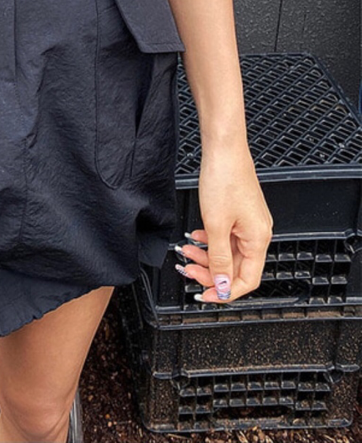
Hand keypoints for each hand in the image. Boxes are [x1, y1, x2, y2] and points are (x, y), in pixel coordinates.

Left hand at [175, 141, 272, 302]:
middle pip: (236, 267)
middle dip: (210, 271)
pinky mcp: (239, 212)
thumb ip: (218, 259)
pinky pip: (226, 236)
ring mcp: (249, 222)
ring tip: (185, 251)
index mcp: (258, 239)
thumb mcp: (216, 225)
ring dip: (206, 255)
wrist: (223, 148)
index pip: (247, 280)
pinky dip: (210, 241)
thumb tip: (223, 286)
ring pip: (228, 251)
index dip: (225, 291)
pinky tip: (196, 236)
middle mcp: (258, 232)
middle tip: (188, 269)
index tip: (204, 294)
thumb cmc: (224, 179)